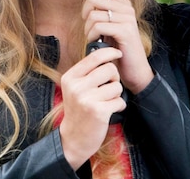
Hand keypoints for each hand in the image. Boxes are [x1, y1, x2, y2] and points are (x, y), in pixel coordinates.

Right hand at [59, 47, 125, 168]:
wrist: (74, 137)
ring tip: (107, 101)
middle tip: (109, 87)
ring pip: (116, 86)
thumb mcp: (74, 88)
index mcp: (70, 77)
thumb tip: (106, 53)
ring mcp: (86, 99)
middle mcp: (76, 86)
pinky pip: (119, 101)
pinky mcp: (98, 111)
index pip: (94, 57)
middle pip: (109, 69)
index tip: (118, 52)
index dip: (109, 52)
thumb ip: (86, 72)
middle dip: (115, 78)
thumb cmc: (78, 109)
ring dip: (116, 94)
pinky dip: (119, 106)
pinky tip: (110, 111)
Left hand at [74, 0, 153, 93]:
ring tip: (95, 38)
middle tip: (89, 27)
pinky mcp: (125, 31)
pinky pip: (98, 26)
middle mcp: (126, 8)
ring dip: (88, 29)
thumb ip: (103, 11)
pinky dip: (92, 36)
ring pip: (93, 14)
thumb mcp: (109, 25)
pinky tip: (98, 42)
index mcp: (122, 3)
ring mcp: (127, 18)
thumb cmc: (117, 48)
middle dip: (84, 13)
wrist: (134, 69)